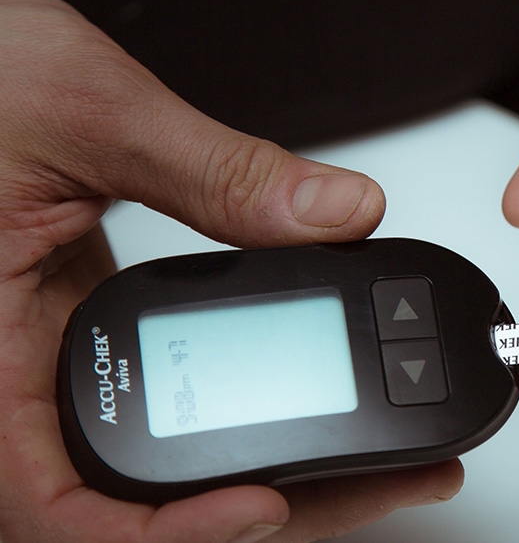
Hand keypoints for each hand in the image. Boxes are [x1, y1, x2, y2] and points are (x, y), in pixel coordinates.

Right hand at [0, 0, 461, 541]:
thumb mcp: (86, 114)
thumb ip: (214, 173)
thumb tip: (333, 214)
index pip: (59, 504)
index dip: (164, 532)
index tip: (262, 503)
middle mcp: (18, 373)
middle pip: (143, 498)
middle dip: (275, 501)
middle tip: (385, 480)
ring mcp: (55, 356)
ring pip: (167, 457)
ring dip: (274, 466)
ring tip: (374, 457)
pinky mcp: (85, 327)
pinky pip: (170, 394)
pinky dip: (245, 409)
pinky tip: (304, 398)